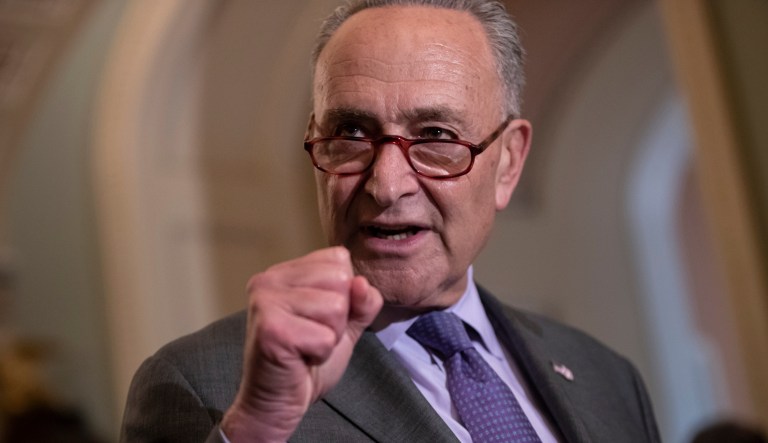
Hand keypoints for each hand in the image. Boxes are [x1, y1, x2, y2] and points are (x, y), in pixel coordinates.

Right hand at [220, 247, 382, 441]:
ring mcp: (267, 302)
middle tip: (311, 335)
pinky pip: (325, 336)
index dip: (344, 294)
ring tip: (306, 347)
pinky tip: (300, 359)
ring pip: (335, 307)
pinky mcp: (272, 329)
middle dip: (338, 316)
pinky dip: (321, 354)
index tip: (318, 319)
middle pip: (340, 279)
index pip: (338, 258)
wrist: (278, 403)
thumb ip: (361, 301)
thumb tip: (361, 283)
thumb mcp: (345, 324)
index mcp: (285, 271)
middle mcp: (270, 279)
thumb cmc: (307, 362)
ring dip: (329, 336)